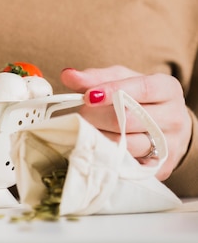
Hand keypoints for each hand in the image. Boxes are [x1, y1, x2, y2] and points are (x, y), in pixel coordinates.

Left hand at [60, 65, 190, 179]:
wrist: (166, 125)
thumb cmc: (140, 97)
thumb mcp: (121, 80)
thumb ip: (95, 77)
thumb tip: (68, 75)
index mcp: (168, 89)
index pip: (142, 89)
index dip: (112, 92)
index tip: (88, 96)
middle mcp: (174, 117)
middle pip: (130, 119)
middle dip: (96, 117)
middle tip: (79, 114)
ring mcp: (169, 144)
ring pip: (127, 144)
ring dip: (98, 137)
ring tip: (84, 130)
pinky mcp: (161, 167)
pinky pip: (127, 164)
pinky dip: (107, 155)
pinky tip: (96, 147)